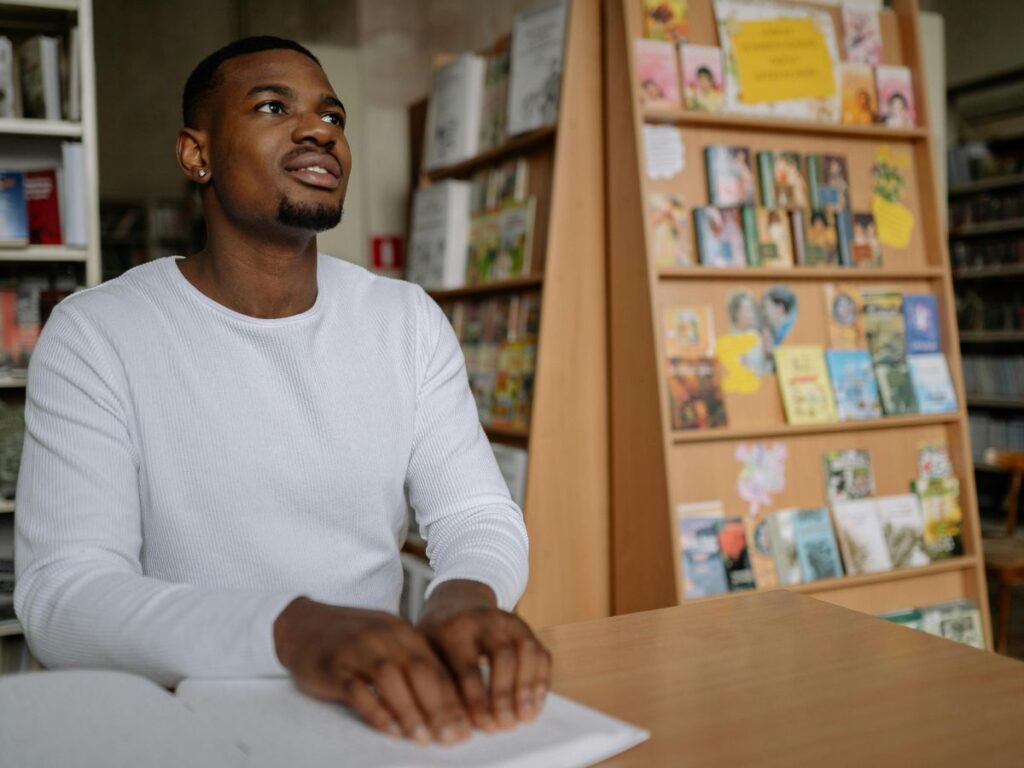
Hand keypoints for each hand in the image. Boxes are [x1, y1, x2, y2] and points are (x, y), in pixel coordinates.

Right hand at [273, 597, 471, 744]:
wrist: (302, 623)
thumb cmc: (351, 639)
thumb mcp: (386, 640)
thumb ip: (412, 662)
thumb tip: (447, 701)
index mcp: (403, 631)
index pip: (436, 666)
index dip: (453, 698)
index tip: (467, 727)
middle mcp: (384, 636)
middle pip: (419, 671)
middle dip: (440, 707)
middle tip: (453, 737)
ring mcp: (358, 649)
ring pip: (391, 679)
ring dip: (411, 710)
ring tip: (424, 738)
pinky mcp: (334, 665)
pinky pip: (358, 690)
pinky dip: (377, 711)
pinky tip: (390, 730)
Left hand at [418, 580, 551, 733]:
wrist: (457, 600)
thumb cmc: (438, 637)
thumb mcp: (427, 651)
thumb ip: (438, 683)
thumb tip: (450, 726)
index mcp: (453, 629)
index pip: (467, 667)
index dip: (476, 700)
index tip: (481, 727)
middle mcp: (485, 620)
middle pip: (502, 656)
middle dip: (505, 695)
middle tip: (505, 726)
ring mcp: (509, 621)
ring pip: (527, 651)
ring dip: (528, 688)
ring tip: (524, 718)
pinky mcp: (526, 628)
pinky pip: (541, 654)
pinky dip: (540, 681)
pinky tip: (534, 705)